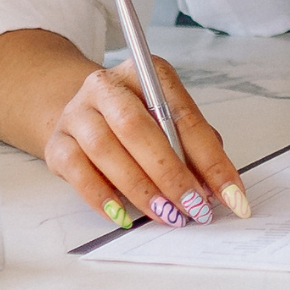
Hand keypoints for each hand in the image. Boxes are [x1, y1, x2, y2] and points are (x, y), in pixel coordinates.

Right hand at [43, 55, 251, 229]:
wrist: (81, 111)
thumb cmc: (135, 117)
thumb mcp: (167, 120)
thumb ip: (192, 148)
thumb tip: (215, 187)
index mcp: (147, 73)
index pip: (184, 116)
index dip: (211, 159)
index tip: (232, 195)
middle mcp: (108, 87)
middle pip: (138, 128)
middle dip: (171, 173)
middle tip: (194, 207)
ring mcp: (78, 112)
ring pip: (106, 149)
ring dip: (140, 188)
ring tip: (166, 215)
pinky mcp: (57, 142)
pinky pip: (77, 171)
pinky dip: (102, 197)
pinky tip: (123, 216)